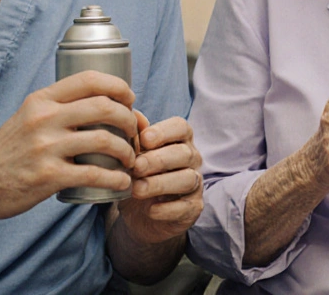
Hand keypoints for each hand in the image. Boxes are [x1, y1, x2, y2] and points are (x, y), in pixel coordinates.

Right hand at [0, 70, 138, 221]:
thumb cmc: (8, 152)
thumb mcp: (27, 117)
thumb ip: (58, 109)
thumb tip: (102, 104)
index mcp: (41, 100)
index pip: (90, 79)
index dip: (119, 86)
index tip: (130, 99)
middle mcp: (44, 118)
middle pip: (105, 107)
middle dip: (129, 119)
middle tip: (135, 133)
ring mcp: (46, 147)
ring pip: (105, 140)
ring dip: (127, 151)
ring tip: (130, 160)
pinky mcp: (48, 176)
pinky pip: (95, 174)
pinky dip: (116, 179)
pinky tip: (121, 183)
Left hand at [116, 112, 203, 244]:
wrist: (140, 213)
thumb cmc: (139, 175)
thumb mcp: (133, 156)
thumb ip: (134, 136)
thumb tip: (133, 114)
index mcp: (179, 140)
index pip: (181, 127)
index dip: (164, 131)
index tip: (144, 139)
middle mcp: (192, 159)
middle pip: (183, 153)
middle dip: (158, 160)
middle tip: (135, 167)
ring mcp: (195, 184)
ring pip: (187, 179)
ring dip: (160, 184)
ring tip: (137, 190)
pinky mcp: (193, 208)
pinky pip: (185, 207)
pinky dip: (167, 209)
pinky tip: (150, 209)